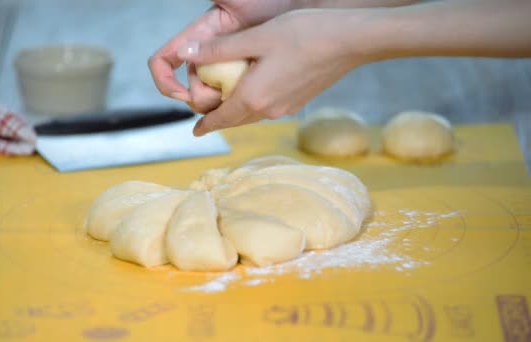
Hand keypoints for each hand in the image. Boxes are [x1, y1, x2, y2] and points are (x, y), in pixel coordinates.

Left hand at [177, 9, 372, 135]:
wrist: (350, 41)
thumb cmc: (303, 34)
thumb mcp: (255, 38)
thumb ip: (219, 49)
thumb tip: (186, 54)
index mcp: (254, 97)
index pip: (221, 119)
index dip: (205, 125)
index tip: (195, 131)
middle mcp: (269, 110)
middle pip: (236, 120)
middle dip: (219, 119)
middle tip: (206, 117)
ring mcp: (286, 107)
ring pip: (253, 115)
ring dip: (237, 112)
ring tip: (226, 105)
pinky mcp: (299, 101)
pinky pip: (268, 109)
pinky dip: (254, 105)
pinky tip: (255, 91)